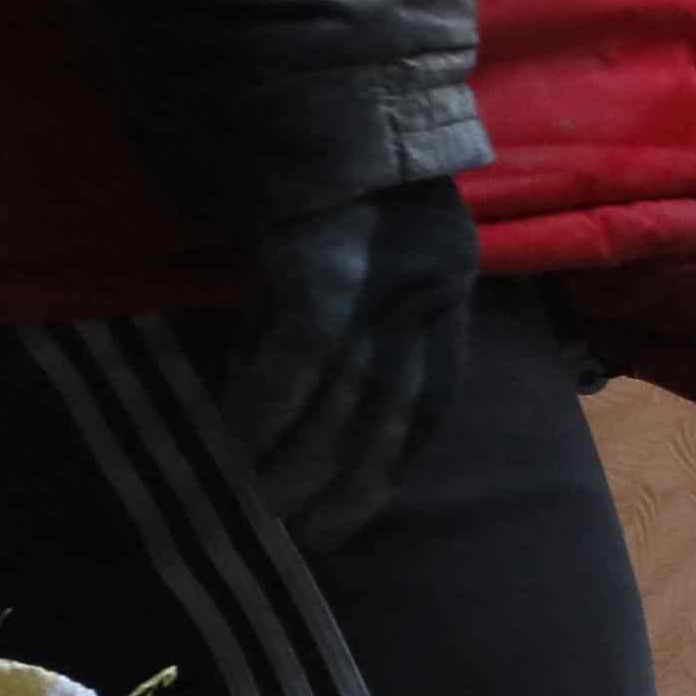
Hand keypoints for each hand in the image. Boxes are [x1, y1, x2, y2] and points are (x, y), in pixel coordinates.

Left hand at [226, 177, 478, 546]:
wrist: (390, 162)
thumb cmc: (304, 222)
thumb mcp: (264, 272)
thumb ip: (259, 345)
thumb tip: (248, 434)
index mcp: (333, 259)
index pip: (305, 345)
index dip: (269, 410)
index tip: (235, 460)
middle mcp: (394, 286)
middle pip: (356, 387)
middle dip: (308, 463)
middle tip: (270, 516)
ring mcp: (437, 304)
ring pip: (407, 406)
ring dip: (362, 482)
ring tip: (322, 533)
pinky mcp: (460, 321)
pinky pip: (440, 401)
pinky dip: (405, 458)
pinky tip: (375, 496)